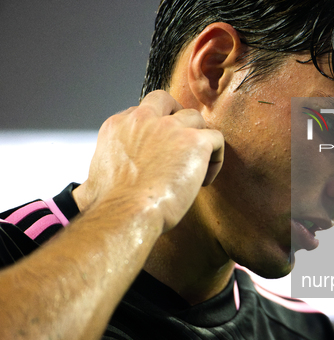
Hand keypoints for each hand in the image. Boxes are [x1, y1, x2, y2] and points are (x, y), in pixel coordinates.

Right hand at [75, 90, 223, 231]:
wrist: (126, 212)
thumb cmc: (111, 206)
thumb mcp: (91, 184)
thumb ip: (92, 179)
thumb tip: (83, 193)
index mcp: (118, 126)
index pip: (142, 114)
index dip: (154, 132)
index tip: (158, 156)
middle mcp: (143, 120)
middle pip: (166, 100)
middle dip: (177, 116)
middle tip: (183, 144)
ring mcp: (170, 127)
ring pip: (196, 118)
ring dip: (199, 140)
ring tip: (195, 170)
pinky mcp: (194, 141)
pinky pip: (216, 139)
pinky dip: (215, 159)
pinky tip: (204, 181)